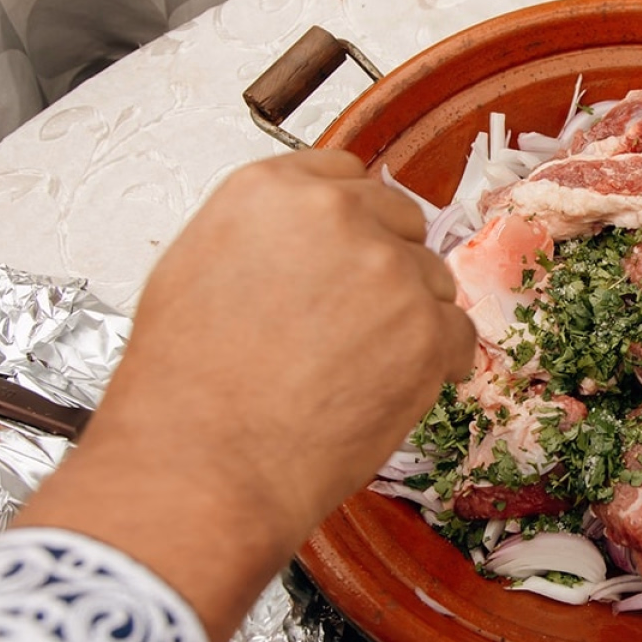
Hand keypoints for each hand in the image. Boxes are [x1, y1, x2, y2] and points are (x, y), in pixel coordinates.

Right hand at [17, 150, 475, 641]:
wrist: (203, 466)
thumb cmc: (184, 390)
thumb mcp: (195, 272)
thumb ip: (263, 237)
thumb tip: (304, 242)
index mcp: (271, 191)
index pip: (344, 175)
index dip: (350, 222)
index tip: (347, 253)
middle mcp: (335, 215)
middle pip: (398, 221)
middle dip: (385, 267)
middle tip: (353, 323)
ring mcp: (389, 270)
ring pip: (432, 279)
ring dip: (411, 317)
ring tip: (357, 369)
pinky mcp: (428, 329)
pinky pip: (457, 336)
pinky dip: (436, 364)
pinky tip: (388, 390)